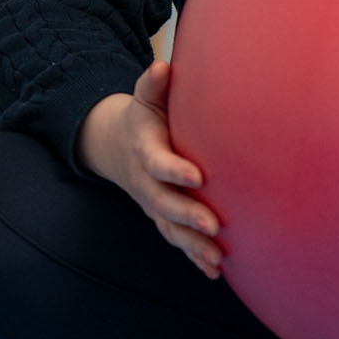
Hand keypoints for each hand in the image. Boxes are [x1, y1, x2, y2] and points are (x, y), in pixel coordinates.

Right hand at [75, 59, 224, 278]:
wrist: (120, 149)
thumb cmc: (145, 120)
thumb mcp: (145, 100)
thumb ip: (153, 86)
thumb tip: (162, 66)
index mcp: (144, 152)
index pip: (157, 163)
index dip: (175, 171)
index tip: (198, 177)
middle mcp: (147, 184)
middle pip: (165, 203)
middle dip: (188, 216)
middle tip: (214, 225)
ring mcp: (154, 204)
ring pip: (171, 229)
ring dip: (193, 245)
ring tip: (217, 258)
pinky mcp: (164, 218)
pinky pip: (177, 240)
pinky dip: (194, 257)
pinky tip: (215, 271)